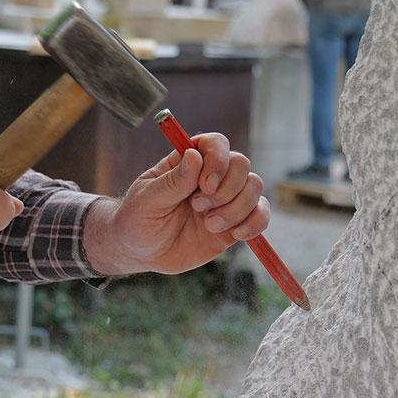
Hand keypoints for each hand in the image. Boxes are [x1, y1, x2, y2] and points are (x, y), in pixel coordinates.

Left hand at [84, 134, 268, 275]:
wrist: (141, 252)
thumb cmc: (137, 220)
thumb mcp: (147, 200)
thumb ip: (172, 182)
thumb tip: (194, 156)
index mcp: (187, 162)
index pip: (216, 144)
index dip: (218, 159)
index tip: (204, 185)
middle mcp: (211, 177)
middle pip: (241, 164)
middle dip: (225, 189)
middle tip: (198, 207)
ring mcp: (224, 200)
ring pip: (254, 188)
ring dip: (235, 209)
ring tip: (209, 225)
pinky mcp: (234, 224)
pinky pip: (261, 215)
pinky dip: (255, 223)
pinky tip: (235, 235)